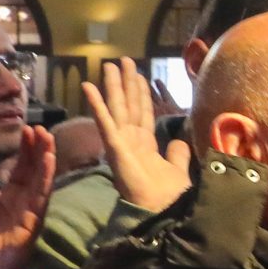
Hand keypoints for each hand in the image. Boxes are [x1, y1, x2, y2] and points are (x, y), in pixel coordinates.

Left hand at [0, 101, 56, 268]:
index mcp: (6, 199)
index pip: (17, 169)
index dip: (22, 151)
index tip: (24, 130)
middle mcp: (21, 202)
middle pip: (32, 170)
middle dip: (36, 149)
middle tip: (38, 126)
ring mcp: (29, 210)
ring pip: (40, 178)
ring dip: (44, 157)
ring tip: (47, 135)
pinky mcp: (34, 219)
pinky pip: (42, 194)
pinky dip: (46, 176)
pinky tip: (49, 158)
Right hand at [84, 60, 193, 214]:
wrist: (162, 208)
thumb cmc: (167, 193)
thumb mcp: (177, 168)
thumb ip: (177, 154)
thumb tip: (179, 140)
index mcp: (145, 144)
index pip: (142, 112)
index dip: (141, 94)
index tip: (141, 75)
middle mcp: (131, 139)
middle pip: (128, 105)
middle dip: (126, 83)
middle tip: (123, 60)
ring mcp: (121, 142)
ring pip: (116, 108)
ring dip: (111, 86)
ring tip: (108, 65)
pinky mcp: (114, 147)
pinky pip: (104, 122)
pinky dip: (96, 104)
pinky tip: (88, 86)